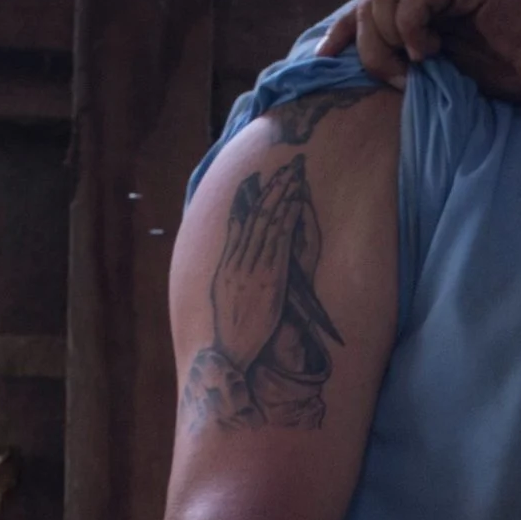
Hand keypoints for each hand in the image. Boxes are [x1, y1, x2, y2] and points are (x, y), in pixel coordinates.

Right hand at [210, 156, 312, 367]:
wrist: (228, 354)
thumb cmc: (231, 331)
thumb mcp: (223, 293)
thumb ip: (229, 264)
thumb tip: (235, 241)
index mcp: (227, 264)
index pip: (241, 221)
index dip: (254, 196)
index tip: (265, 175)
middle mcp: (238, 261)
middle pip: (256, 215)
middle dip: (273, 188)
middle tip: (289, 164)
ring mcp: (252, 268)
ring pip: (268, 222)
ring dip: (283, 195)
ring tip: (295, 173)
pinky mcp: (268, 278)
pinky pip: (279, 240)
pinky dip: (287, 217)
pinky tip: (296, 200)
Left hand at [315, 0, 520, 104]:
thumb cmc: (517, 72)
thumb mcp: (450, 72)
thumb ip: (414, 63)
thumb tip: (374, 74)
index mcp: (428, 0)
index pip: (367, 3)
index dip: (341, 29)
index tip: (322, 59)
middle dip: (367, 41)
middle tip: (394, 78)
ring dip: (386, 33)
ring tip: (413, 63)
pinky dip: (411, 24)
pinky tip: (429, 51)